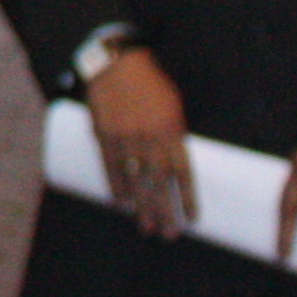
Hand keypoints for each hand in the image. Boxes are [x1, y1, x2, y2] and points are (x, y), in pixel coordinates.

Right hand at [85, 44, 194, 238]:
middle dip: (165, 211)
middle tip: (168, 233)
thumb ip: (173, 135)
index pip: (183, 173)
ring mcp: (125, 137)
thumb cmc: (150, 84)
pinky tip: (121, 202)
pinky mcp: (104, 134)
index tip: (192, 219)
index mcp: (172, 130)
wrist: (117, 63)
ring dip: (141, 206)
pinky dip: (116, 186)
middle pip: (160, 183)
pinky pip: (110, 167)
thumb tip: (173, 166)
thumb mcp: (172, 106)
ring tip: (146, 226)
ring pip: (135, 180)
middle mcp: (149, 138)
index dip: (188, 198)